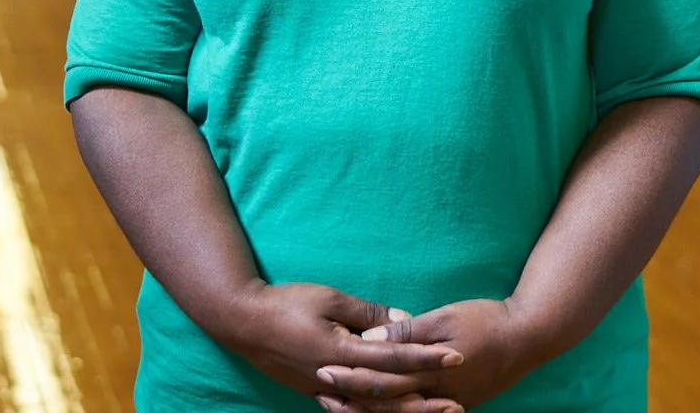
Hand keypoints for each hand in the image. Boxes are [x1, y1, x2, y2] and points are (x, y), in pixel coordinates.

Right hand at [212, 281, 466, 412]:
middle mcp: (335, 378)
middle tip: (456, 404)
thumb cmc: (286, 303)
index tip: (456, 356)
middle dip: (423, 399)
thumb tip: (403, 319)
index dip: (426, 358)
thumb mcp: (329, 298)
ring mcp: (324, 390)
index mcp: (340, 352)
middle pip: (387, 395)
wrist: (243, 323)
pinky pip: (352, 411)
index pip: (393, 358)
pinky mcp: (317, 393)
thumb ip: (367, 313)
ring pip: (371, 410)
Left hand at [318, 299, 540, 410]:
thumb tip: (371, 338)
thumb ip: (408, 332)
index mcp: (430, 371)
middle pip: (385, 403)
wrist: (528, 338)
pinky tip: (375, 405)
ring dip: (367, 409)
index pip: (381, 379)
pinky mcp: (455, 402)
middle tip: (321, 390)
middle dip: (351, 397)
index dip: (350, 376)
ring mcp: (446, 401)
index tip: (322, 368)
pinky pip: (416, 411)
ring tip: (338, 402)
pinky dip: (392, 410)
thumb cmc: (486, 320)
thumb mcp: (445, 318)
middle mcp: (436, 394)